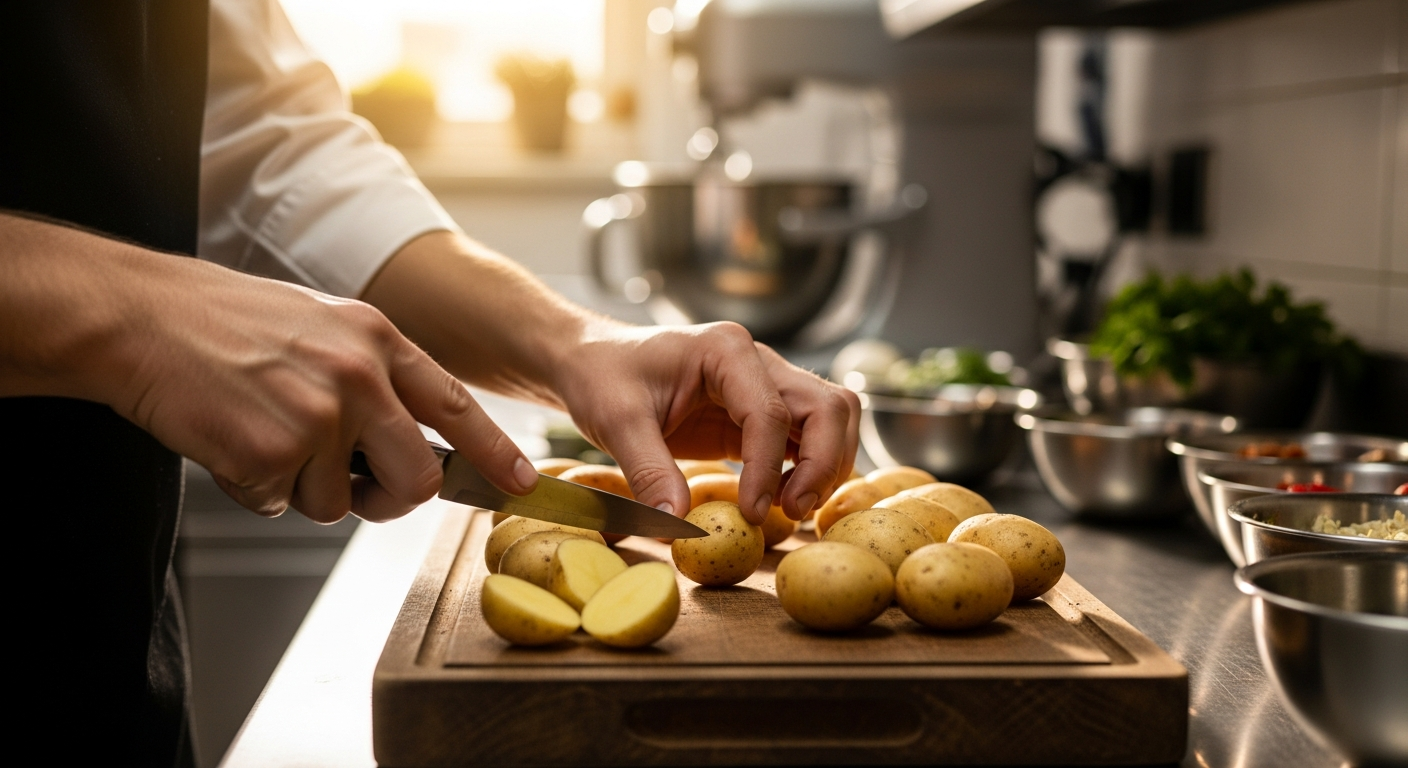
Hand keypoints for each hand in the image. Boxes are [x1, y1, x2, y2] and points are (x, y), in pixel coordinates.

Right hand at [118, 259, 536, 522]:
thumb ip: (374, 377)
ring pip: (338, 503)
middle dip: (390, 498)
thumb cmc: (226, 324)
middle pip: (416, 478)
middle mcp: (359, 377)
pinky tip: (231, 441)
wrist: (142, 318)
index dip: (496, 451)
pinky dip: (255, 490)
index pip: (457, 406)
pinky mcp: (271, 453)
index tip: (523, 482)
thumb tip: (410, 442)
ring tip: (261, 432)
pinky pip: (282, 505)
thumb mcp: (323, 326)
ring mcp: (319, 417)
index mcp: (378, 340)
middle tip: (354, 489)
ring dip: (301, 489)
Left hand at [554, 322, 859, 523]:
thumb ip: (648, 470)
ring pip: (831, 418)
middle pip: (827, 407)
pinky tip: (782, 499)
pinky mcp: (758, 412)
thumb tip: (677, 523)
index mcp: (725, 350)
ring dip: (826, 465)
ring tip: (790, 509)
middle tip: (791, 512)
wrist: (593, 361)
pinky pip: (806, 436)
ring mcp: (764, 383)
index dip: (768, 468)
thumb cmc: (602, 378)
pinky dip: (810, 468)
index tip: (751, 513)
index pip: (770, 412)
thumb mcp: (616, 422)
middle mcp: (757, 360)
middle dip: (822, 464)